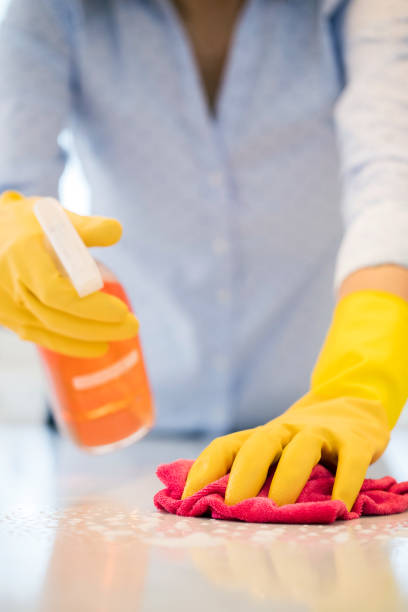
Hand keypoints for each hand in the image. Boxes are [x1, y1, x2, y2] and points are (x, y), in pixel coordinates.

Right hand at [0, 191, 137, 356]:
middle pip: (57, 317)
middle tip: (132, 326)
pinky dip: (70, 344)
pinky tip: (97, 347)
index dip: (89, 307)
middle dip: (98, 326)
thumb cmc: (25, 223)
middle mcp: (12, 286)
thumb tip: (117, 231)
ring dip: (89, 337)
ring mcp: (8, 306)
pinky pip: (41, 337)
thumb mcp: (53, 216)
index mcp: (22, 257)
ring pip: (50, 331)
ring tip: (122, 334)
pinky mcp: (9, 318)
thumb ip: (86, 226)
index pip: (56, 293)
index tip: (121, 311)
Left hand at [182, 392, 388, 510]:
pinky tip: (340, 506)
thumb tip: (203, 508)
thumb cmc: (300, 443)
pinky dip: (346, 481)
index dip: (205, 469)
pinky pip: (350, 460)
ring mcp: (321, 433)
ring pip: (302, 448)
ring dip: (289, 476)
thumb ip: (247, 474)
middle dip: (244, 474)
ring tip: (280, 506)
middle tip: (232, 505)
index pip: (226, 446)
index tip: (187, 498)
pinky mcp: (355, 440)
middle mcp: (286, 430)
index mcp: (260, 437)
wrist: (350, 407)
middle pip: (260, 444)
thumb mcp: (272, 453)